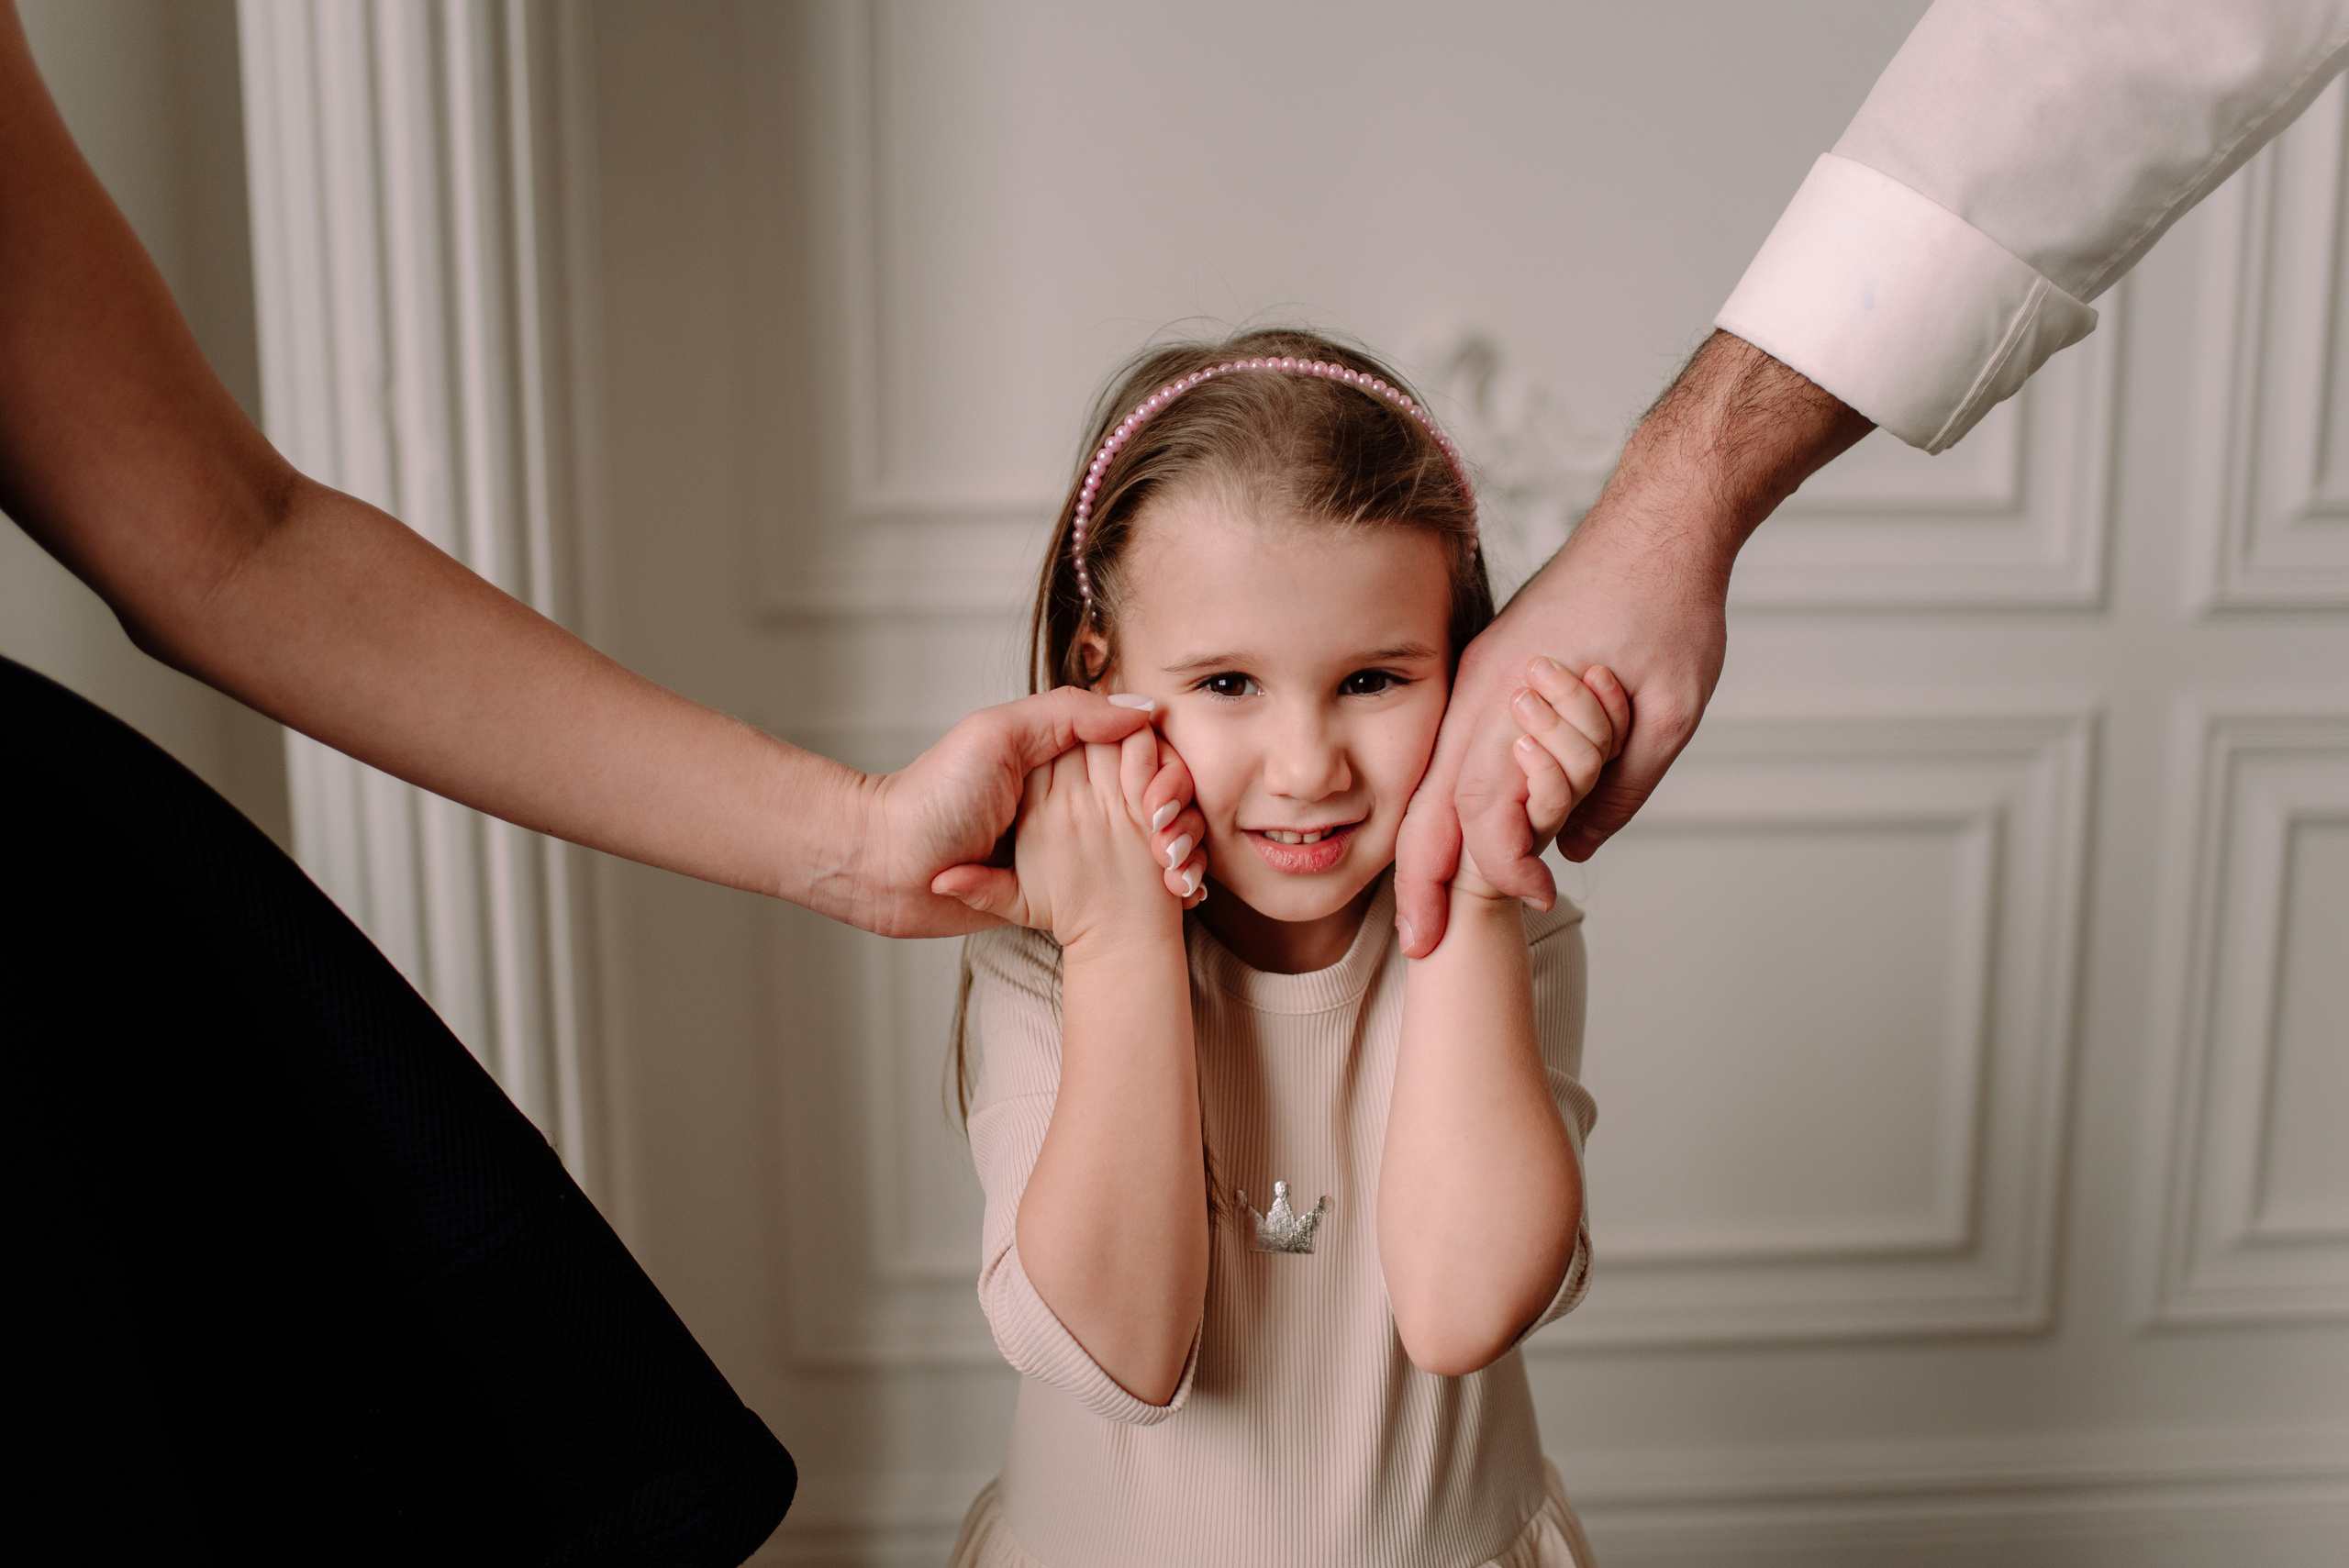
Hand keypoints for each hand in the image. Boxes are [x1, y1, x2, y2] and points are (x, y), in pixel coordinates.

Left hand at [862, 688, 1204, 937]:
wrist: (887, 869)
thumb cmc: (933, 796)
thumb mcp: (998, 735)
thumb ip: (1067, 714)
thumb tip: (1142, 710)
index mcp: (1058, 752)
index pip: (1134, 748)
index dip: (1163, 767)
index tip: (1168, 795)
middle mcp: (1067, 794)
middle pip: (1147, 797)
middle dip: (1174, 819)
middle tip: (1174, 846)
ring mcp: (1062, 843)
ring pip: (1138, 844)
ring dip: (1171, 858)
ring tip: (1176, 880)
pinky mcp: (1054, 889)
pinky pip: (1108, 890)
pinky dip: (1142, 896)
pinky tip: (1170, 897)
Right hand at [1393, 331, 1872, 956]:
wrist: (1659, 523)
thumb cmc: (1669, 606)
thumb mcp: (1670, 714)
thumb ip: (1619, 789)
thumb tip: (1571, 846)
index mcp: (1519, 704)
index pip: (1490, 814)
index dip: (1505, 870)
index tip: (1538, 899)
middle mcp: (1481, 693)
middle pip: (1431, 804)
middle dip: (1419, 881)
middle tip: (1418, 946)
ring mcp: (1479, 680)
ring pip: (1432, 777)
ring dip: (1426, 842)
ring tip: (1422, 906)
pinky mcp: (1491, 672)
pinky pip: (1452, 748)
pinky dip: (1445, 798)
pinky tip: (1450, 834)